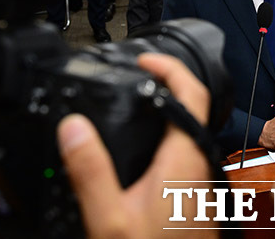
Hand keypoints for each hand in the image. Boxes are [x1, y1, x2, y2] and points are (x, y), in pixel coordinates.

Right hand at [57, 54, 217, 238]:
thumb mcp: (109, 216)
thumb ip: (91, 170)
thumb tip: (74, 127)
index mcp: (184, 158)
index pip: (193, 93)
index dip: (170, 67)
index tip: (146, 57)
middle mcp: (199, 163)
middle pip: (194, 105)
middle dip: (168, 81)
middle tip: (140, 72)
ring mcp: (200, 177)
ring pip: (191, 127)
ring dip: (169, 106)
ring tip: (141, 96)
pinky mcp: (194, 192)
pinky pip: (186, 148)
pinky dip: (169, 131)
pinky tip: (149, 141)